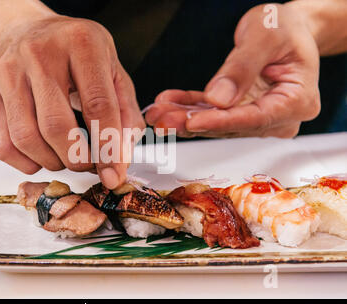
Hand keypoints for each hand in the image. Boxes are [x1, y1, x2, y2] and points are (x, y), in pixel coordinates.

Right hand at [0, 15, 144, 188]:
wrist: (23, 31)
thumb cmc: (75, 54)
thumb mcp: (112, 70)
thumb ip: (125, 112)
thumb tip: (121, 160)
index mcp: (81, 43)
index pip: (98, 105)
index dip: (108, 147)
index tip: (113, 173)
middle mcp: (40, 54)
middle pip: (56, 126)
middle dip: (77, 159)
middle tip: (89, 165)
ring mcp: (10, 74)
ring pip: (26, 138)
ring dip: (52, 162)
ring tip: (66, 158)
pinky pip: (4, 145)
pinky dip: (26, 163)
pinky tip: (42, 156)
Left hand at [145, 4, 320, 137]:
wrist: (286, 28)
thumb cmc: (284, 27)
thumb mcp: (265, 36)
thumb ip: (242, 68)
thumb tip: (217, 100)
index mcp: (297, 101)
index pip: (255, 118)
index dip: (221, 122)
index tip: (192, 122)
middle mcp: (280, 117)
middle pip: (231, 125)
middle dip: (193, 122)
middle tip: (162, 120)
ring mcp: (259, 117)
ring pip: (217, 122)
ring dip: (185, 117)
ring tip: (157, 113)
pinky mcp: (242, 111)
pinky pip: (211, 111)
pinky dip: (189, 106)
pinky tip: (168, 102)